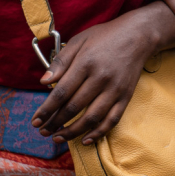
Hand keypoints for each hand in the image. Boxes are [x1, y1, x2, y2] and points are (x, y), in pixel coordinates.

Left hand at [31, 12, 156, 145]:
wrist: (139, 34)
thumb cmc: (106, 36)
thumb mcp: (79, 40)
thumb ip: (61, 61)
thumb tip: (43, 82)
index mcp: (86, 63)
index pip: (62, 93)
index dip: (46, 110)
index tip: (35, 120)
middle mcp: (101, 78)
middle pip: (74, 108)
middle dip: (55, 123)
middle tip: (43, 131)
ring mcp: (115, 89)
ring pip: (92, 118)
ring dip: (73, 132)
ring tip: (58, 138)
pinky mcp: (126, 96)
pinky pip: (112, 119)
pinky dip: (99, 133)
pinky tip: (85, 140)